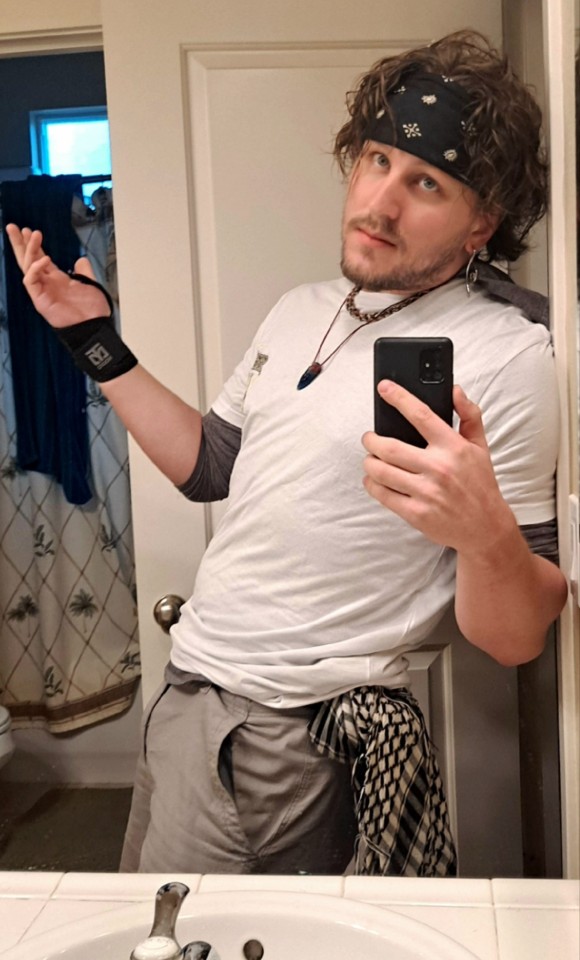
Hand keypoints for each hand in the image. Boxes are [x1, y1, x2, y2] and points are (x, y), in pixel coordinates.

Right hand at [5, 224, 108, 327]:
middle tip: (11, 226)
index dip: (34, 244)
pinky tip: (43, 259)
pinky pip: (30, 282)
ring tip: (31, 233)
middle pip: (27, 260)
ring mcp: (42, 292)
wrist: (95, 327)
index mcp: (56, 279)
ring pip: (27, 267)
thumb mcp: (90, 283)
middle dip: (19, 243)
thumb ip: (84, 271)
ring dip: (28, 250)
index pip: (39, 258)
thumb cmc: (93, 311)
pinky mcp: (40, 301)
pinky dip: (35, 269)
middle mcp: (46, 284)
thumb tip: (81, 259)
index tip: (29, 230)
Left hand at [362, 380, 512, 553]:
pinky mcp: (416, 513)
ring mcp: (426, 492)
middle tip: (369, 438)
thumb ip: (469, 415)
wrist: (485, 528)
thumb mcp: (480, 446)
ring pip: (381, 471)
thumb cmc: (480, 484)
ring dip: (369, 462)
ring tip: (371, 459)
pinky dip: (372, 485)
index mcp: (454, 447)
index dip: (399, 398)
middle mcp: (439, 468)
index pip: (421, 415)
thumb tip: (455, 390)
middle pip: (389, 447)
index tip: (384, 388)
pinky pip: (383, 495)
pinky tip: (374, 479)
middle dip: (371, 440)